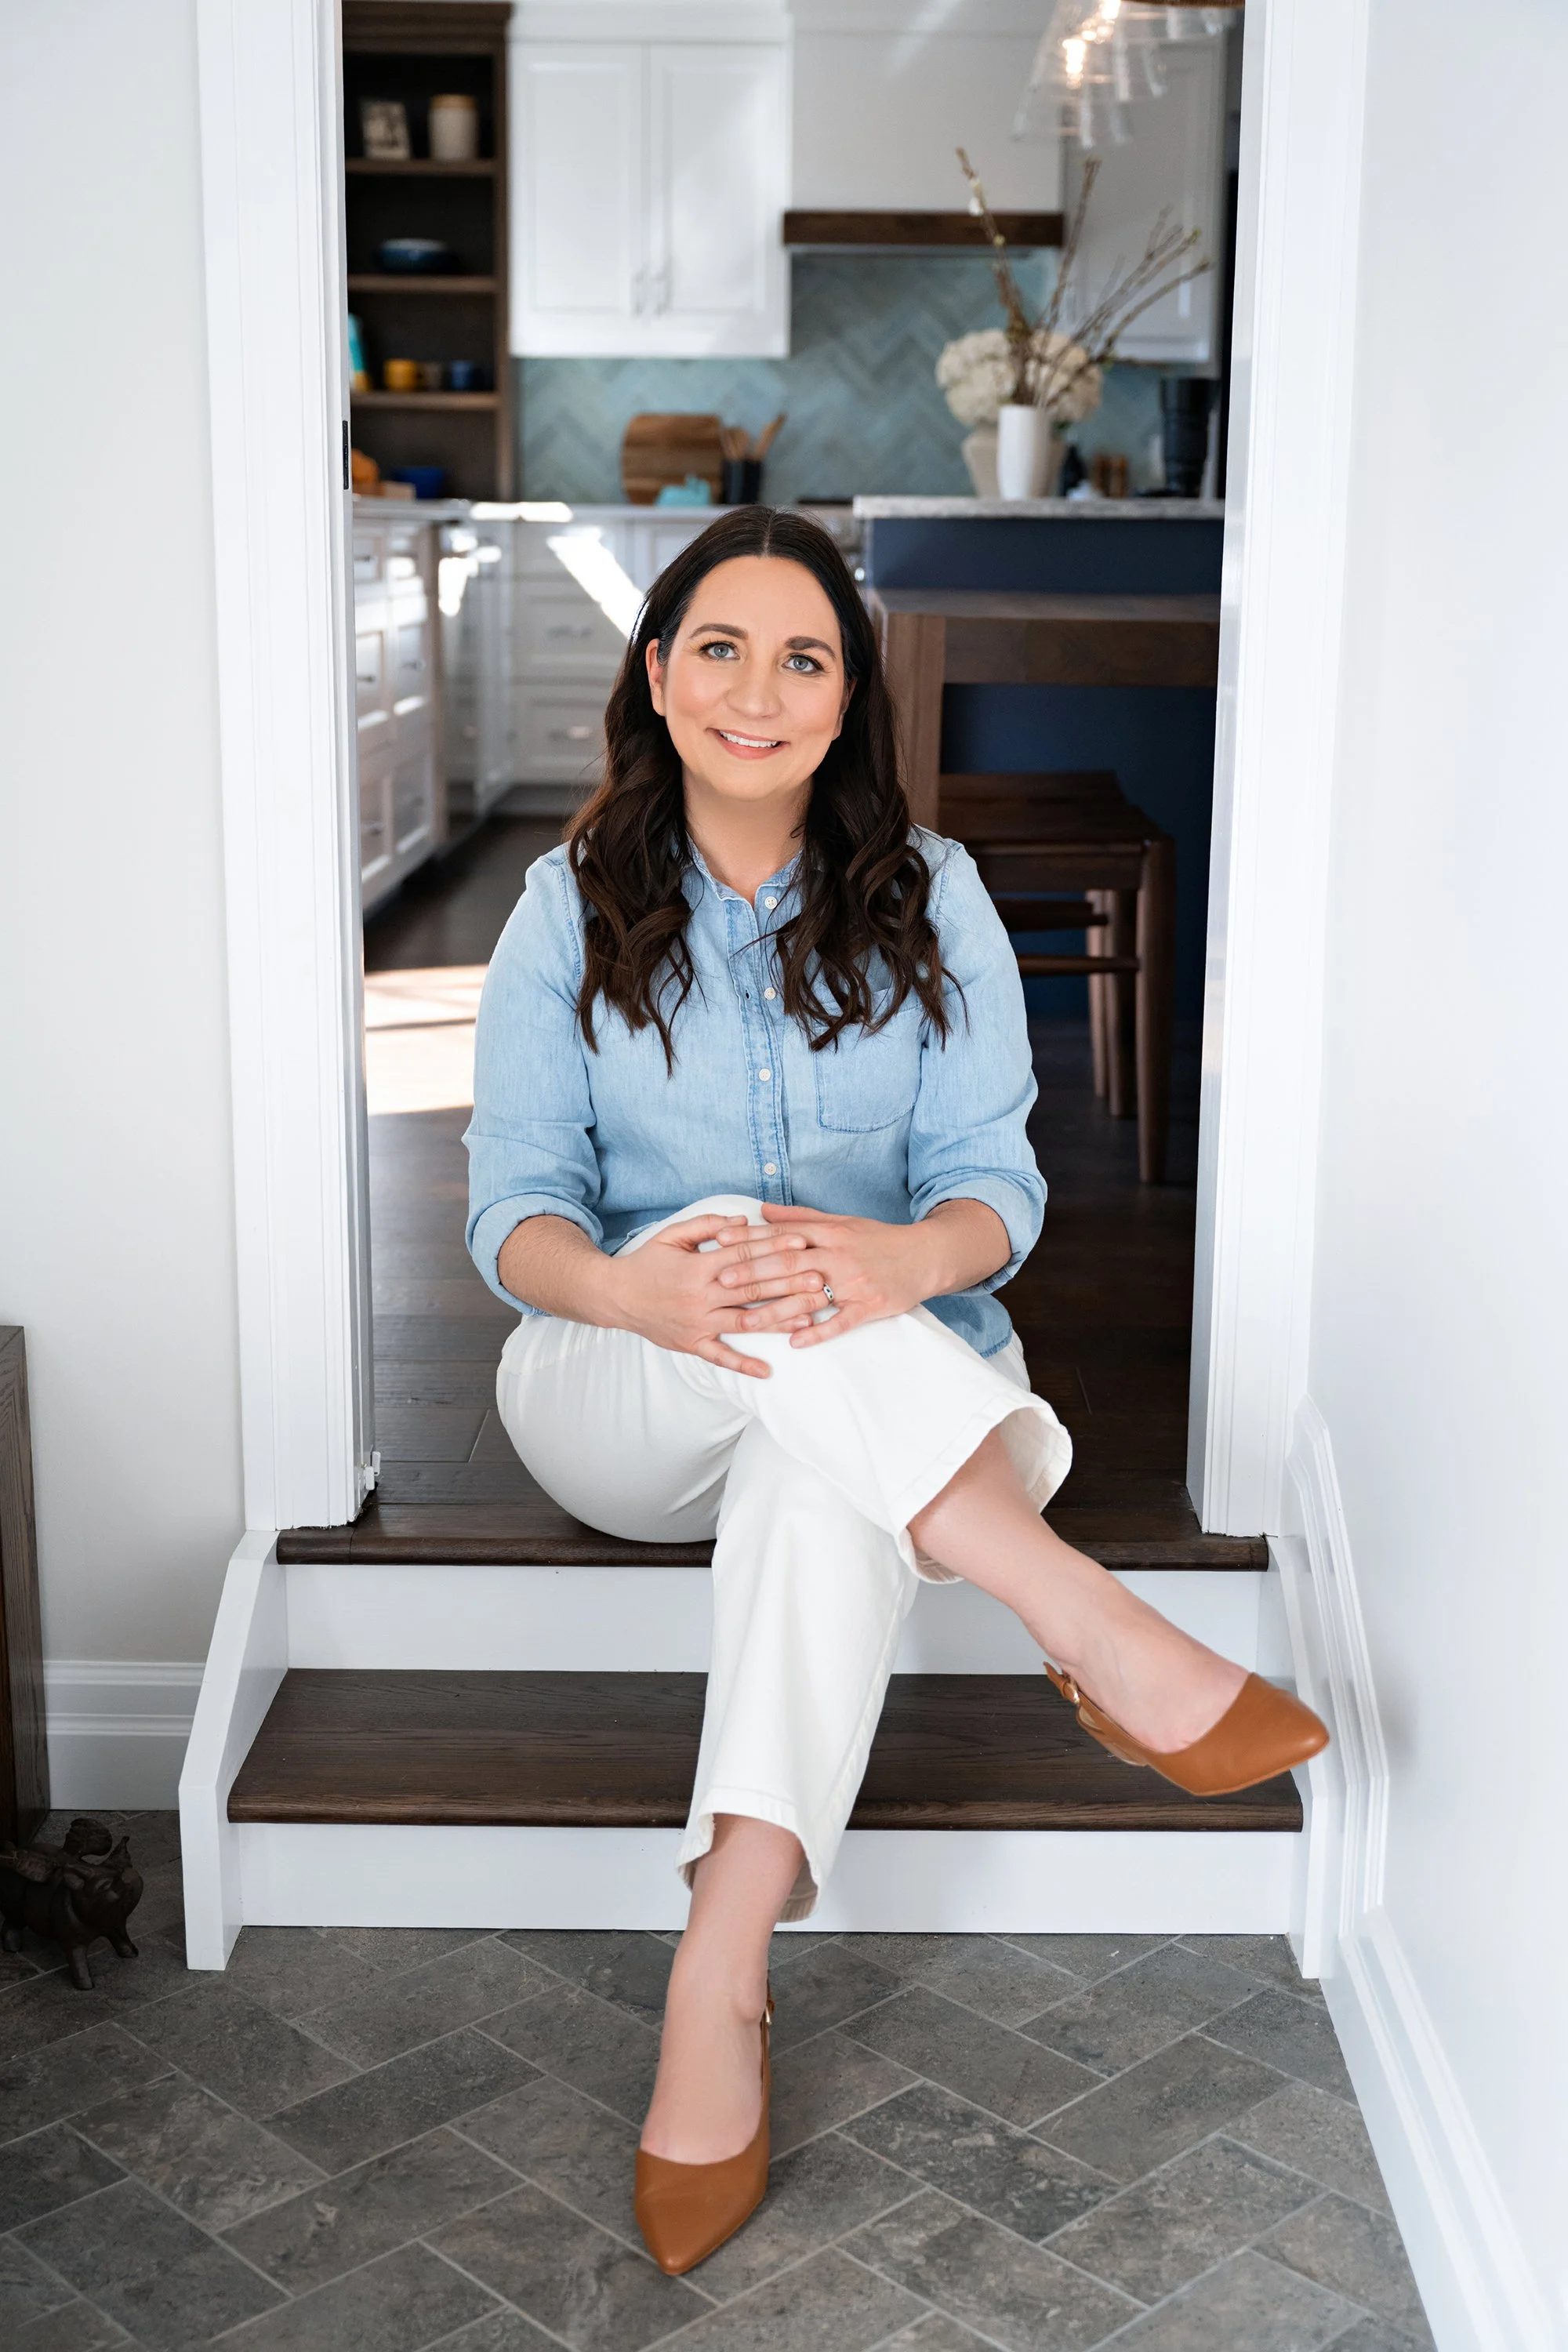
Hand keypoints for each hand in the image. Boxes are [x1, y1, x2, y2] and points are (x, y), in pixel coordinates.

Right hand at [602, 1213, 826, 1377]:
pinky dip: (743, 1365)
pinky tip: (767, 1370)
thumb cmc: (647, 1263)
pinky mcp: (692, 1344)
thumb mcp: (672, 1235)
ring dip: (779, 1320)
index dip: (775, 1249)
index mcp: (699, 1267)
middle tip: (820, 1279)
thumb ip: (707, 1225)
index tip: (803, 1244)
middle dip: (789, 1284)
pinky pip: (721, 1357)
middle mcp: (702, 1297)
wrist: (615, 1296)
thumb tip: (743, 1221)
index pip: (745, 1256)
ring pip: (746, 1322)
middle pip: (754, 1289)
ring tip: (810, 1317)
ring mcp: (698, 1323)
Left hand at [719, 1204, 938, 1348]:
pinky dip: (818, 1332)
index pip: (781, 1235)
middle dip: (752, 1274)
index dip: (749, 1239)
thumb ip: (800, 1217)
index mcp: (829, 1232)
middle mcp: (838, 1255)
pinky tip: (795, 1342)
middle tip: (720, 1283)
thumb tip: (762, 1210)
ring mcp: (854, 1282)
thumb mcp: (840, 1221)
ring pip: (808, 1297)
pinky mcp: (870, 1306)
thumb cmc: (877, 1239)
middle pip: (788, 1265)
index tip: (719, 1243)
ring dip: (775, 1310)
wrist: (925, 1256)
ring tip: (745, 1323)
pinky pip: (841, 1321)